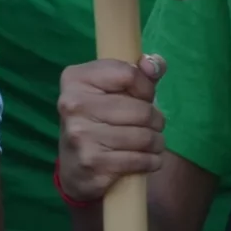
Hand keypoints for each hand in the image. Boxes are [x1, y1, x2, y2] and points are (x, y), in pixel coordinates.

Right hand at [56, 56, 165, 202]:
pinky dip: (151, 161)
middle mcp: (73, 104)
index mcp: (75, 78)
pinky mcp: (91, 163)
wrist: (73, 166)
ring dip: (157, 142)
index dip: (146, 87)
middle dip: (156, 120)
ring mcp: (80, 135)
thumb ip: (138, 72)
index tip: (146, 98)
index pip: (129, 74)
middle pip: (141, 110)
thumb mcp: (112, 90)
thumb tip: (155, 64)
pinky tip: (148, 160)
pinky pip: (138, 160)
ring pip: (143, 136)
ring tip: (153, 143)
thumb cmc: (98, 119)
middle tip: (154, 126)